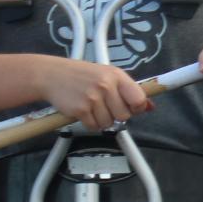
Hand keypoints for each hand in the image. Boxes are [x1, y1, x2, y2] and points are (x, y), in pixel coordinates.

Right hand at [35, 57, 150, 129]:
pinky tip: (84, 112)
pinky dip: (90, 123)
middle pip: (124, 116)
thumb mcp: (108, 76)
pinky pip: (93, 126)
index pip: (139, 99)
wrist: (52, 74)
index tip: (130, 107)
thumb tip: (150, 107)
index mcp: (117, 76)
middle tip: (106, 107)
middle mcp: (106, 86)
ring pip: (109, 123)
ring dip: (102, 120)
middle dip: (116, 115)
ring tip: (93, 108)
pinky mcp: (80, 109)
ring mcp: (92, 98)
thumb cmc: (83, 75)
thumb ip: (129, 91)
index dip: (137, 108)